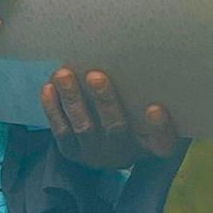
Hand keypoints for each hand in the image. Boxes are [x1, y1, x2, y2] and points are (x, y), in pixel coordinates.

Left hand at [42, 69, 180, 168]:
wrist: (109, 149)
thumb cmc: (133, 121)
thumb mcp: (146, 115)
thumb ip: (145, 96)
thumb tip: (132, 58)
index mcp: (150, 145)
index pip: (162, 143)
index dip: (160, 128)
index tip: (156, 108)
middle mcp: (123, 153)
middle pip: (116, 128)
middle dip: (105, 101)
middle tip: (96, 75)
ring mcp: (95, 154)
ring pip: (84, 127)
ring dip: (73, 99)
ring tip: (64, 75)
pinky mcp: (72, 152)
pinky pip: (61, 131)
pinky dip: (53, 109)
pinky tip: (49, 88)